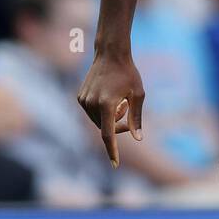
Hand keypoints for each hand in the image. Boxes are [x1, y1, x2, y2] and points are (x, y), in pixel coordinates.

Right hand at [77, 50, 144, 166]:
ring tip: (120, 102)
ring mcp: (83, 101)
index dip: (112, 151)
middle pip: (105, 129)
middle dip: (118, 127)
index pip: (108, 135)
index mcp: (107, 104)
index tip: (115, 164)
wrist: (110, 55)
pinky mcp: (80, 98)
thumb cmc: (128, 74)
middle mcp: (91, 104)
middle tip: (129, 115)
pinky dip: (102, 112)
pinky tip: (109, 97)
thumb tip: (139, 138)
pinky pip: (92, 114)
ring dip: (110, 119)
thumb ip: (137, 118)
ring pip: (98, 123)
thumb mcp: (138, 95)